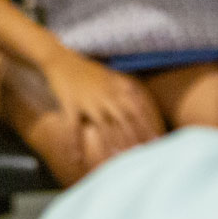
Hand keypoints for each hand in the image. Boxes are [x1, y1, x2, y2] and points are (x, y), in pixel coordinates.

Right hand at [40, 48, 163, 167]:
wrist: (60, 59)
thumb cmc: (86, 70)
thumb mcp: (111, 75)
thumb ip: (126, 88)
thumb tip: (141, 100)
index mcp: (117, 89)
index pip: (137, 111)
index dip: (147, 127)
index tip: (156, 142)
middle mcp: (106, 96)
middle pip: (124, 121)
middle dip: (133, 139)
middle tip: (141, 156)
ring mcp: (88, 101)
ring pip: (103, 126)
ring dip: (110, 144)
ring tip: (116, 159)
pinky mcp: (70, 105)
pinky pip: (73, 128)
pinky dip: (74, 144)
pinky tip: (76, 159)